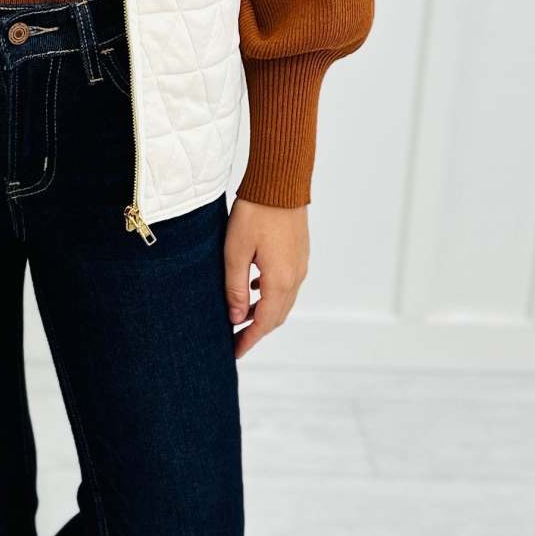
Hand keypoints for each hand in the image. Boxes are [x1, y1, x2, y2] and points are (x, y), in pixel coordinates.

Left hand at [225, 197, 309, 358]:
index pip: (264, 322)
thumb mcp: (235, 252)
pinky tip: (255, 289)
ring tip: (241, 318)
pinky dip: (271, 296)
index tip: (234, 353)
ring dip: (264, 313)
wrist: (280, 182)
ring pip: (283, 301)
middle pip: (277, 316)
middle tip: (236, 341)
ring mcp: (300, 265)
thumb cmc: (255, 213)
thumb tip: (237, 318)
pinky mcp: (299, 254)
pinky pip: (287, 285)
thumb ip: (235, 288)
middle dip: (256, 331)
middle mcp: (295, 277)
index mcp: (280, 280)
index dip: (249, 340)